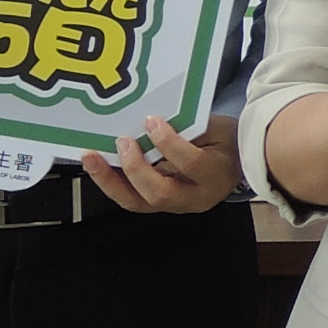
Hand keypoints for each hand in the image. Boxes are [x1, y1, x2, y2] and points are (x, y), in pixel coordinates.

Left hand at [84, 112, 240, 214]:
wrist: (235, 164)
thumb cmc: (225, 142)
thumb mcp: (217, 129)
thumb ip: (188, 128)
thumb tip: (150, 122)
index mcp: (214, 176)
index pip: (190, 165)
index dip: (169, 143)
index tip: (152, 121)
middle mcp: (195, 198)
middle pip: (160, 194)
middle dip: (135, 169)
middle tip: (122, 142)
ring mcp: (174, 205)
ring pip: (138, 202)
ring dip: (110, 181)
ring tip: (91, 159)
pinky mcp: (158, 205)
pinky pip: (131, 198)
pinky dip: (112, 182)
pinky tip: (97, 166)